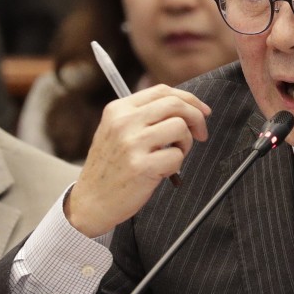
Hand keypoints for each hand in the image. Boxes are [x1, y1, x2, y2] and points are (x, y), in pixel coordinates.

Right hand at [66, 85, 210, 236]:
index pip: (162, 91)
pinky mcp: (142, 166)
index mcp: (118, 109)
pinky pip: (177, 156)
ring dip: (186, 143)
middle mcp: (124, 122)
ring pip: (180, 127)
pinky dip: (177, 165)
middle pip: (175, 104)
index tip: (202, 111)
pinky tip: (162, 172)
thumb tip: (185, 107)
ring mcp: (132, 144)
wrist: (91, 202)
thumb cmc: (111, 168)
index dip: (188, 99)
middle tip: (201, 134)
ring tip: (173, 155)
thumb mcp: (116, 132)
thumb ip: (143, 116)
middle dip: (197, 118)